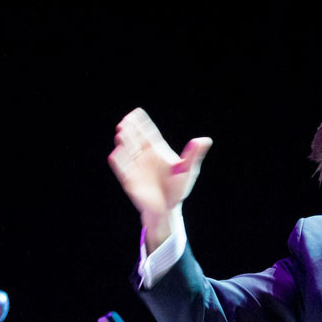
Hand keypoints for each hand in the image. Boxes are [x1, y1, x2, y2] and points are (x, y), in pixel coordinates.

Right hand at [108, 108, 211, 248]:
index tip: (136, 112)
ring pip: (127, 151)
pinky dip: (119, 161)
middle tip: (126, 121)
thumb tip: (205, 140)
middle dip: (130, 130)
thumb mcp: (188, 170)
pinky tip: (116, 153)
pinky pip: (122, 169)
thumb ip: (194, 155)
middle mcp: (144, 157)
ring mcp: (135, 168)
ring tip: (121, 132)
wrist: (168, 209)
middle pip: (135, 139)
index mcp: (157, 151)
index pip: (148, 133)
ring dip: (123, 142)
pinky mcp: (129, 180)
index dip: (141, 123)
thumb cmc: (178, 189)